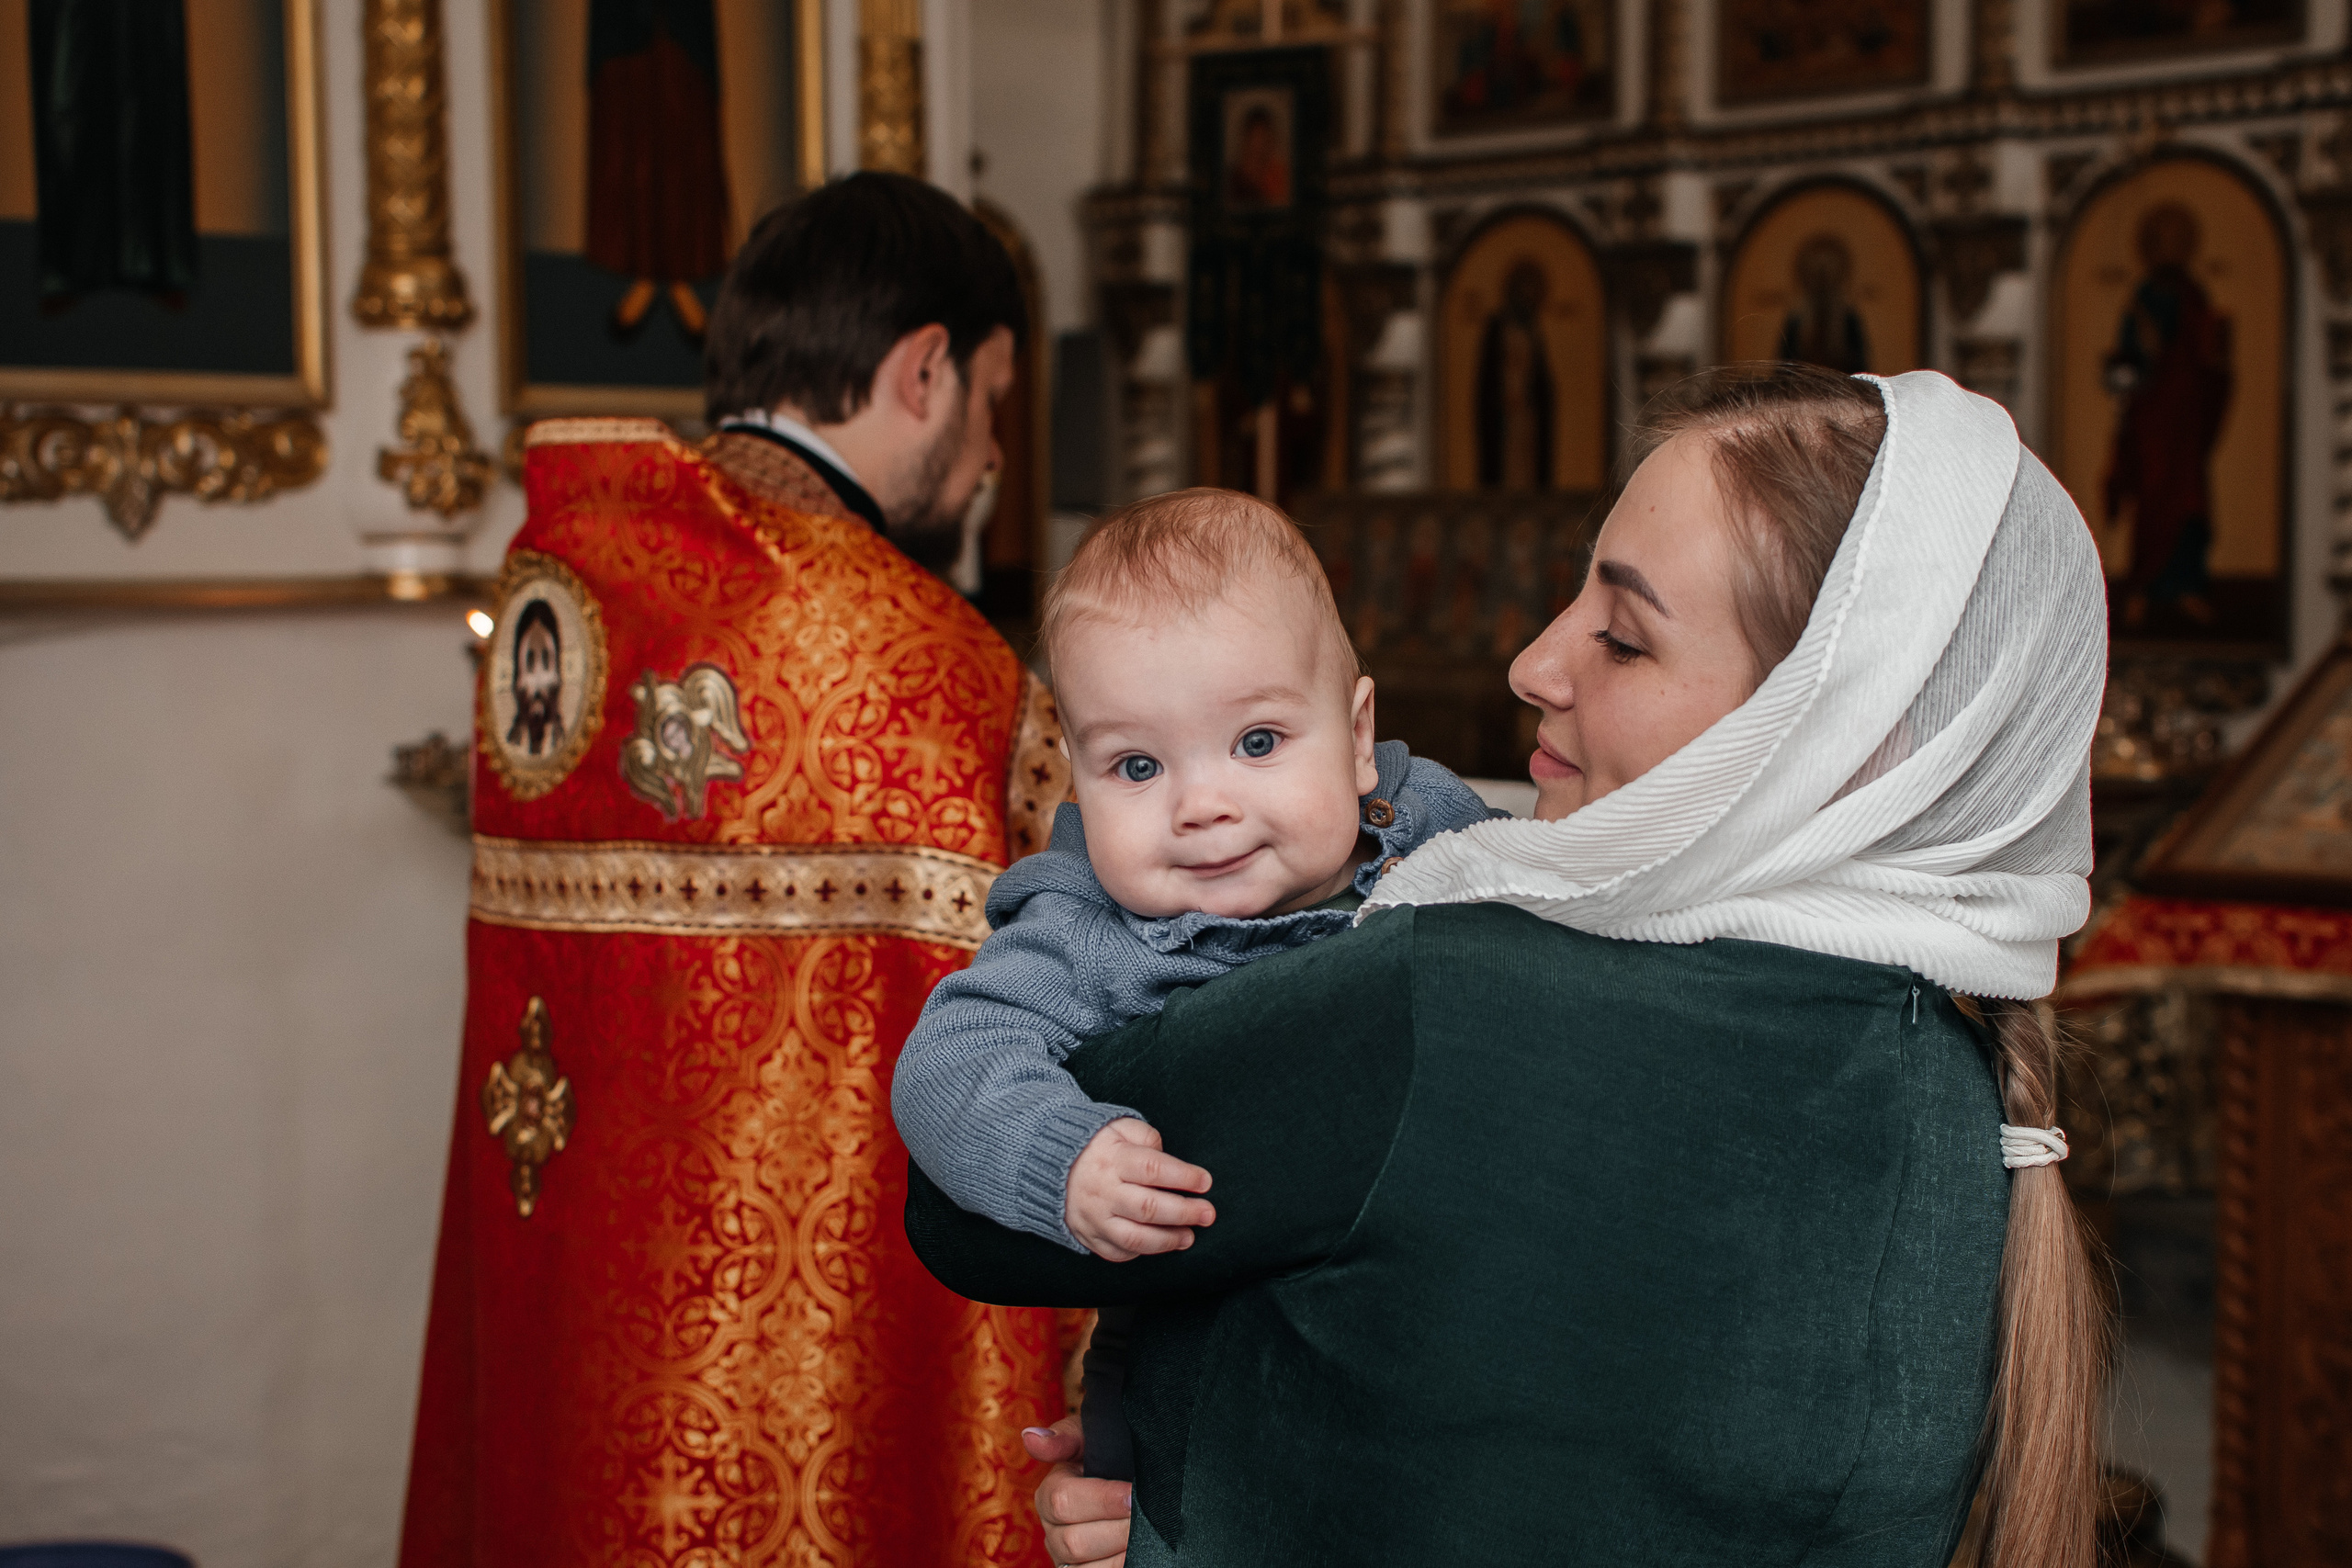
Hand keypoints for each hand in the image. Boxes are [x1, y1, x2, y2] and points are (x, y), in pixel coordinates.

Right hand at [1023, 1415, 1130, 1566]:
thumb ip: (1065, 1437)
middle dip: (1116, 1530)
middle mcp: (1053, 1532)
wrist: (1129, 1481)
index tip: (1132, 1494)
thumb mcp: (1090, 1439)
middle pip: (1074, 1542)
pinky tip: (1138, 1553)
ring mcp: (1068, 1560)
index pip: (1062, 1501)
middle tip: (1145, 1518)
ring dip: (1121, 1553)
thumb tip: (1031, 1437)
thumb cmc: (1108, 1458)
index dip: (1102, 1500)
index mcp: (1050, 1495)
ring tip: (1145, 1537)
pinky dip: (1120, 1566)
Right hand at [1064, 1119, 1214, 1260]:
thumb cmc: (1094, 1145)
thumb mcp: (1117, 1127)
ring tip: (1189, 1237)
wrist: (1047, 1165)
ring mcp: (1094, 1218)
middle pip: (1148, 1207)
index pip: (1153, 1169)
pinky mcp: (1088, 1236)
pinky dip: (1141, 1252)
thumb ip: (1146, 1136)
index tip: (1205, 1182)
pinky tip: (1159, 1244)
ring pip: (1134, 1238)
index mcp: (1112, 1159)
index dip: (1183, 1176)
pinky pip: (1117, 1253)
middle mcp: (1102, 1191)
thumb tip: (1168, 1154)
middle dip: (1184, 1212)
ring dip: (1167, 1240)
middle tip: (1208, 1214)